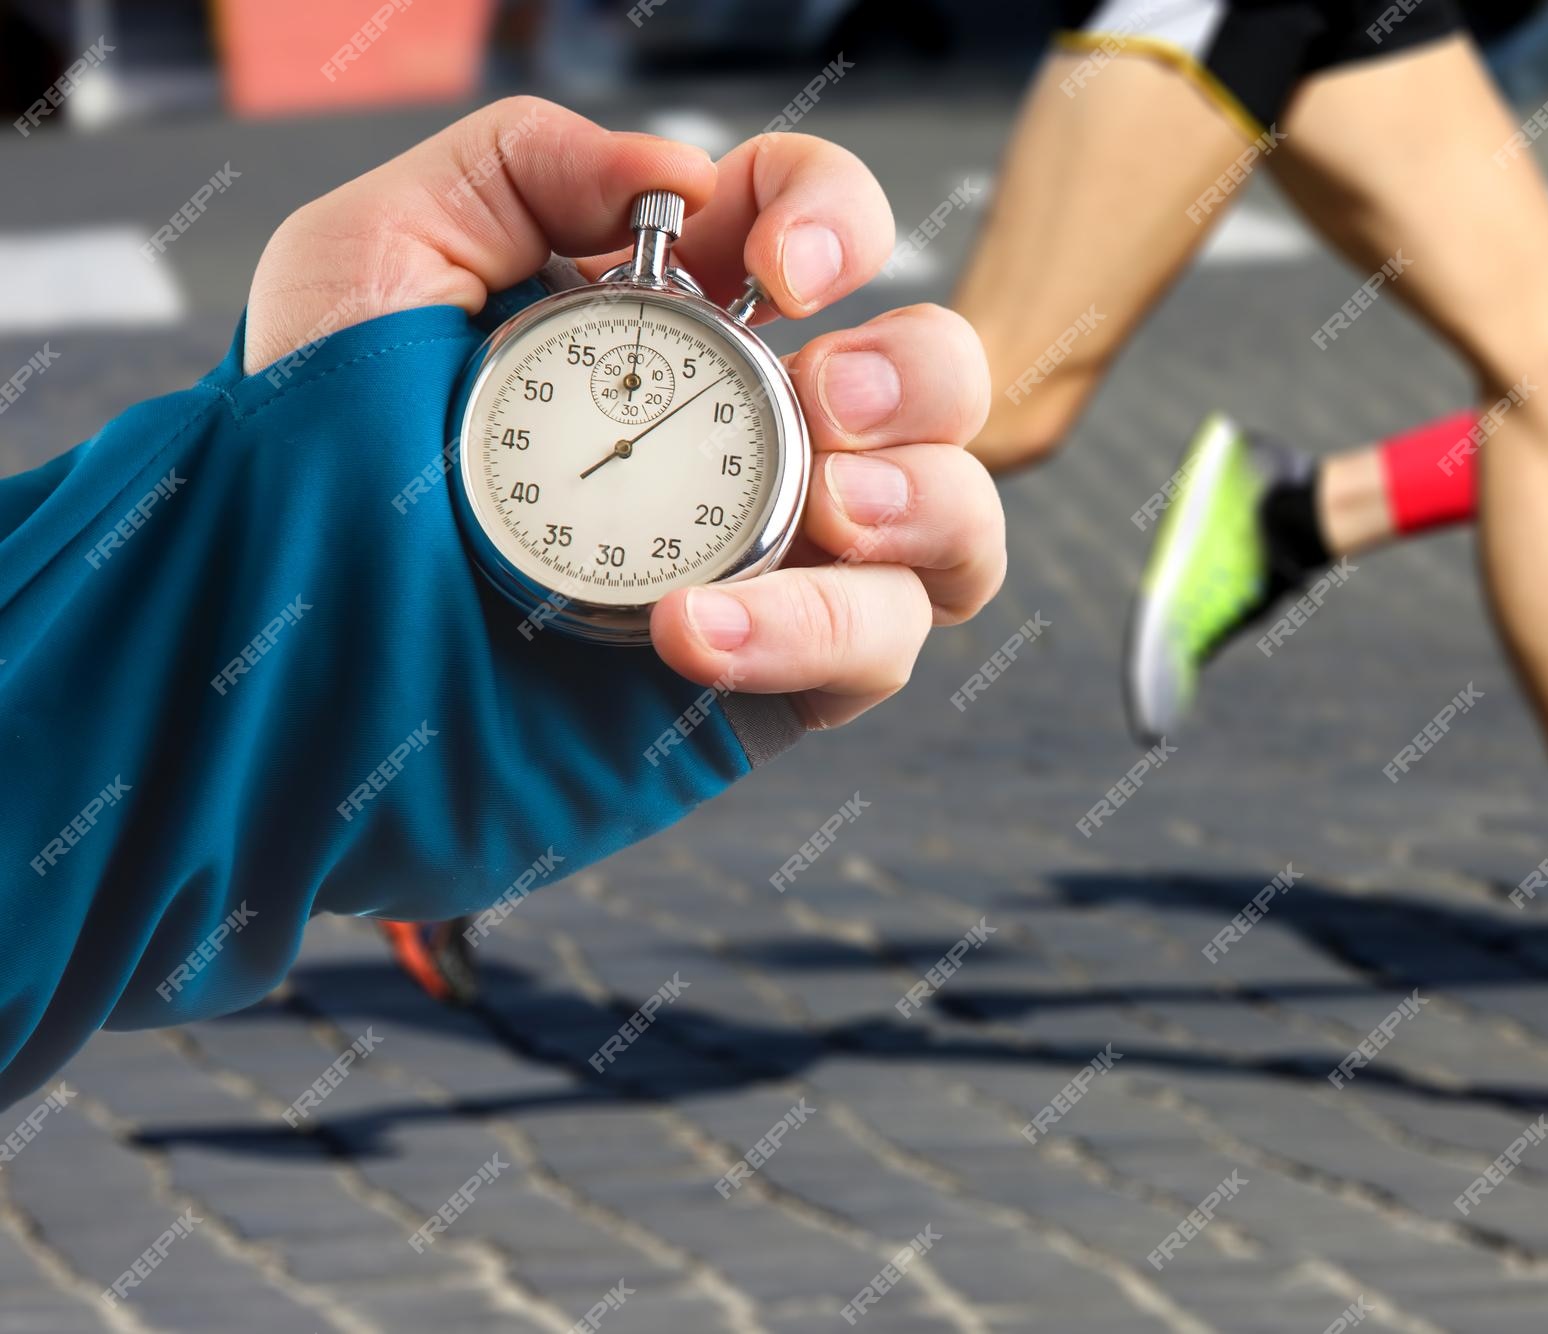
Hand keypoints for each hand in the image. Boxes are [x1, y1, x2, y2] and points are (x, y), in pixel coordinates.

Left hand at [245, 97, 1002, 730]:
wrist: (283, 669)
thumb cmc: (311, 465)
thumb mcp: (377, 256)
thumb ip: (520, 164)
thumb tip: (677, 180)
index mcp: (678, 325)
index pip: (816, 228)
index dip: (835, 216)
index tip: (776, 268)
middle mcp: (750, 438)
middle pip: (935, 377)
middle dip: (914, 371)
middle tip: (826, 396)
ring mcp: (776, 563)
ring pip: (953, 523)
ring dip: (925, 501)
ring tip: (830, 511)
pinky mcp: (771, 683)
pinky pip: (876, 650)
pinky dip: (813, 631)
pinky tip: (691, 628)